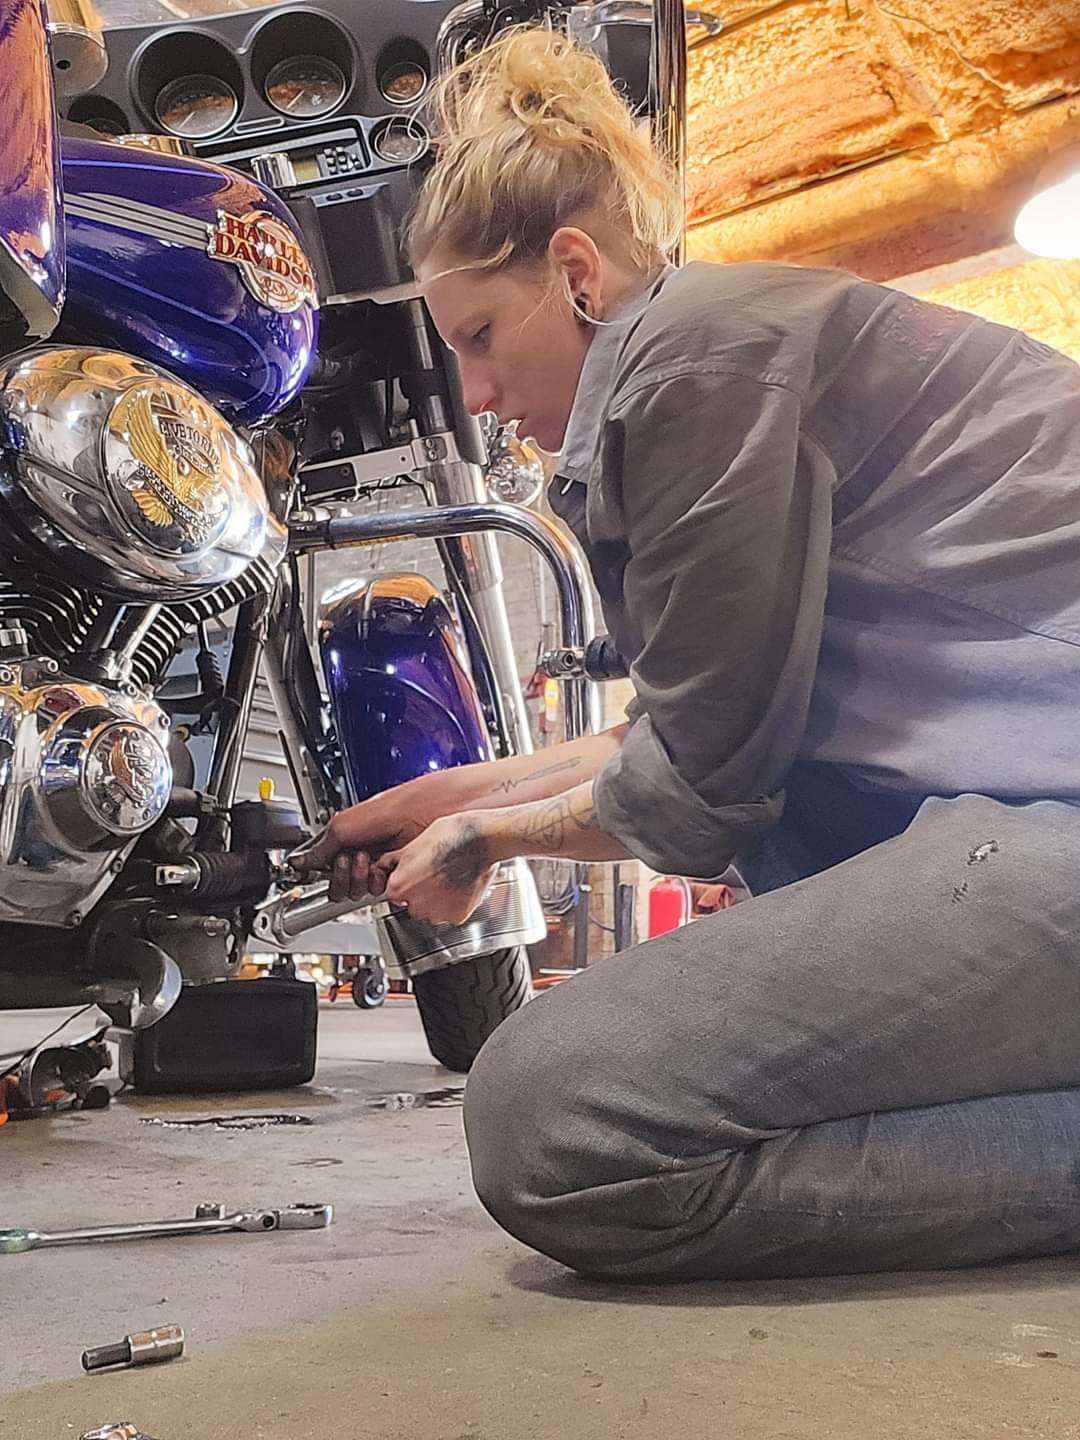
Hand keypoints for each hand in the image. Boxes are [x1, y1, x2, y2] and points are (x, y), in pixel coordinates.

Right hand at [288, 780, 435, 900]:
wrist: (436, 812)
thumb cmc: (398, 807)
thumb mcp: (346, 823)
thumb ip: (319, 846)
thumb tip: (297, 862)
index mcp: (347, 836)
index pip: (319, 861)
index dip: (314, 869)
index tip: (311, 870)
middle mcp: (362, 853)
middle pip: (335, 883)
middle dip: (340, 875)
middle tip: (350, 859)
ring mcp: (380, 866)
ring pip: (356, 892)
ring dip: (360, 878)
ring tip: (371, 859)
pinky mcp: (397, 878)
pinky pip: (378, 894)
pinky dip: (379, 884)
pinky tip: (386, 869)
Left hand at [370, 813, 495, 925]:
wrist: (481, 839)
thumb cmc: (450, 836)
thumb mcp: (413, 844)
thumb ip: (394, 861)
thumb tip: (384, 865)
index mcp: (400, 886)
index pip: (394, 893)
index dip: (406, 882)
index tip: (416, 875)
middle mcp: (416, 904)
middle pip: (413, 904)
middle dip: (422, 892)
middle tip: (435, 873)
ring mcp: (438, 913)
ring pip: (432, 911)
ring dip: (438, 899)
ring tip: (449, 877)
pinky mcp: (458, 916)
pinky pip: (452, 914)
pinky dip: (455, 903)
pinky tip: (460, 884)